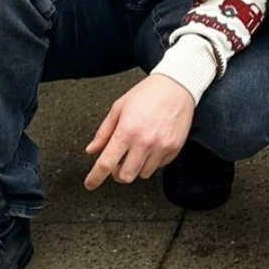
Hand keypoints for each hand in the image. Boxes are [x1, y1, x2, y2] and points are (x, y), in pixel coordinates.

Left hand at [84, 74, 195, 188]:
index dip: (95, 178)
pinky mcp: (174, 148)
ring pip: (142, 174)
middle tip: (117, 164)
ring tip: (137, 152)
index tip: (91, 184)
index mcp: (127, 131)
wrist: (177, 85)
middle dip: (117, 174)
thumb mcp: (119, 107)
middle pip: (125, 176)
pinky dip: (152, 162)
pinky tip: (151, 147)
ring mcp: (161, 146)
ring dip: (136, 167)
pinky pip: (159, 166)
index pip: (106, 164)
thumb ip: (103, 132)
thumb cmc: (148, 93)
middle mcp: (144, 142)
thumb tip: (92, 149)